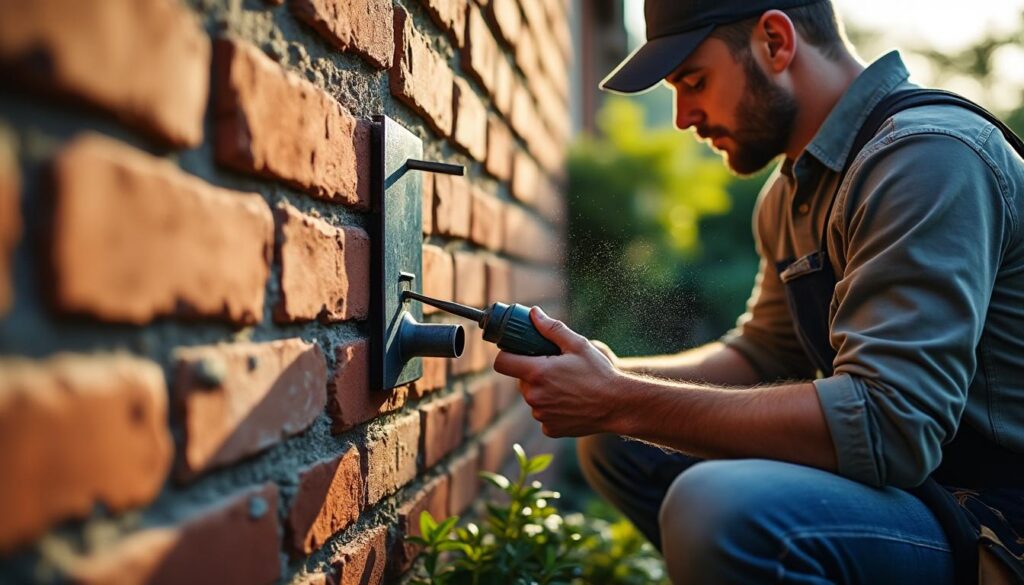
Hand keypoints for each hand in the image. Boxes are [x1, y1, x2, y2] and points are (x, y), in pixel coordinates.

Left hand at [493, 307, 623, 437]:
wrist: (618, 405)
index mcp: (537, 373)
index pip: (502, 363)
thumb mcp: (578, 345)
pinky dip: (553, 409)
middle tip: (555, 369)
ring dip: (543, 392)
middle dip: (532, 374)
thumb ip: (552, 328)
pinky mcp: (550, 429)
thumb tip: (534, 313)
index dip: (508, 356)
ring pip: (533, 398)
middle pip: (520, 381)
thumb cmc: (599, 373)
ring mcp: (541, 415)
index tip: (519, 354)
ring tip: (567, 387)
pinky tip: (571, 403)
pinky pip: (544, 415)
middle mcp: (534, 396)